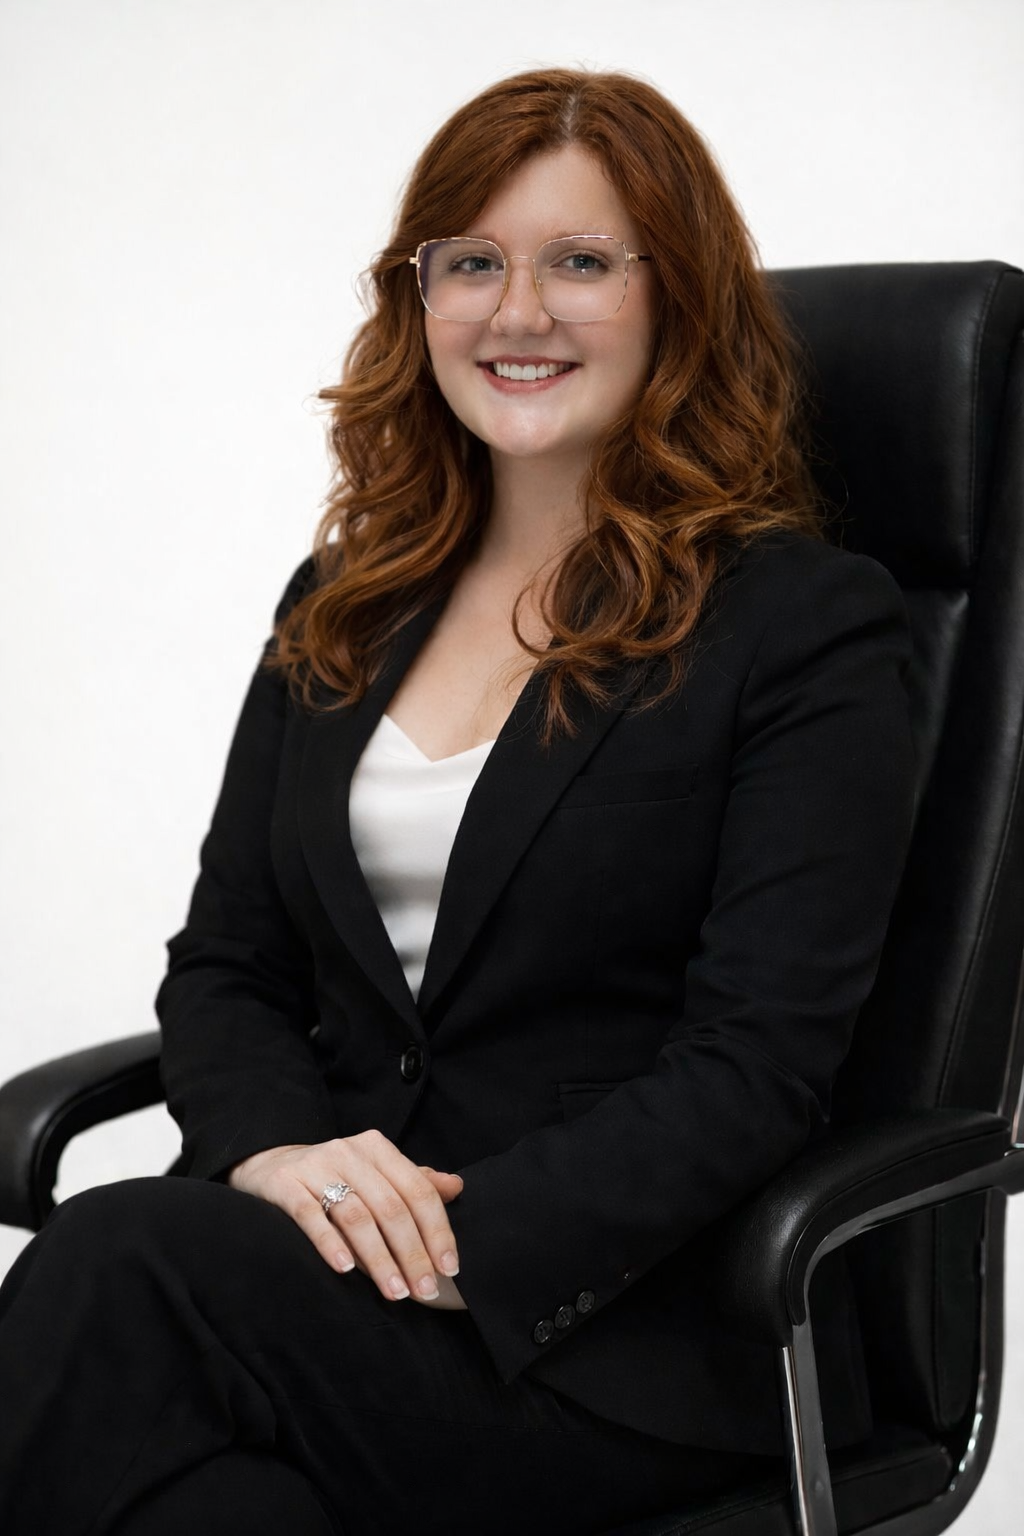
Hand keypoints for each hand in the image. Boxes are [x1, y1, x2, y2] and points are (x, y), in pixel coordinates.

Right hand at [228, 1132, 465, 1306]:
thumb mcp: (375, 1172)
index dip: (437, 1230)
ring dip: (378, 1259)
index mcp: (377, 1148)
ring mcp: (314, 1167)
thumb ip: (414, 1181)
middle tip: (424, 1290)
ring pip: (356, 1216)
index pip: (417, 1190)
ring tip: (394, 1292)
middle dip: (412, 1253)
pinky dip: (330, 1243)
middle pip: (390, 1207)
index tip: (449, 1268)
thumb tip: (456, 1187)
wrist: (269, 1164)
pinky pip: (310, 1216)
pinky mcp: (284, 1185)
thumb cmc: (333, 1176)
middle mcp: (348, 1152)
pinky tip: (345, 1270)